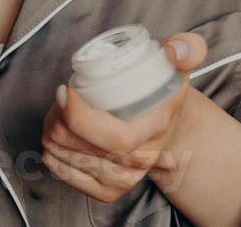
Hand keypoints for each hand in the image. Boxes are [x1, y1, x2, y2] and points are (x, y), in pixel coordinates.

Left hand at [41, 32, 208, 201]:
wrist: (168, 126)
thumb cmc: (164, 91)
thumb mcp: (180, 63)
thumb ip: (188, 48)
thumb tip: (174, 49)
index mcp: (158, 129)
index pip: (116, 138)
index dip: (80, 119)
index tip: (66, 91)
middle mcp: (142, 160)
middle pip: (85, 148)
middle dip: (59, 121)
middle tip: (59, 96)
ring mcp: (124, 180)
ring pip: (70, 160)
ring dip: (52, 132)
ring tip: (58, 111)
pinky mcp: (107, 192)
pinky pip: (66, 176)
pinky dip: (53, 153)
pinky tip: (57, 135)